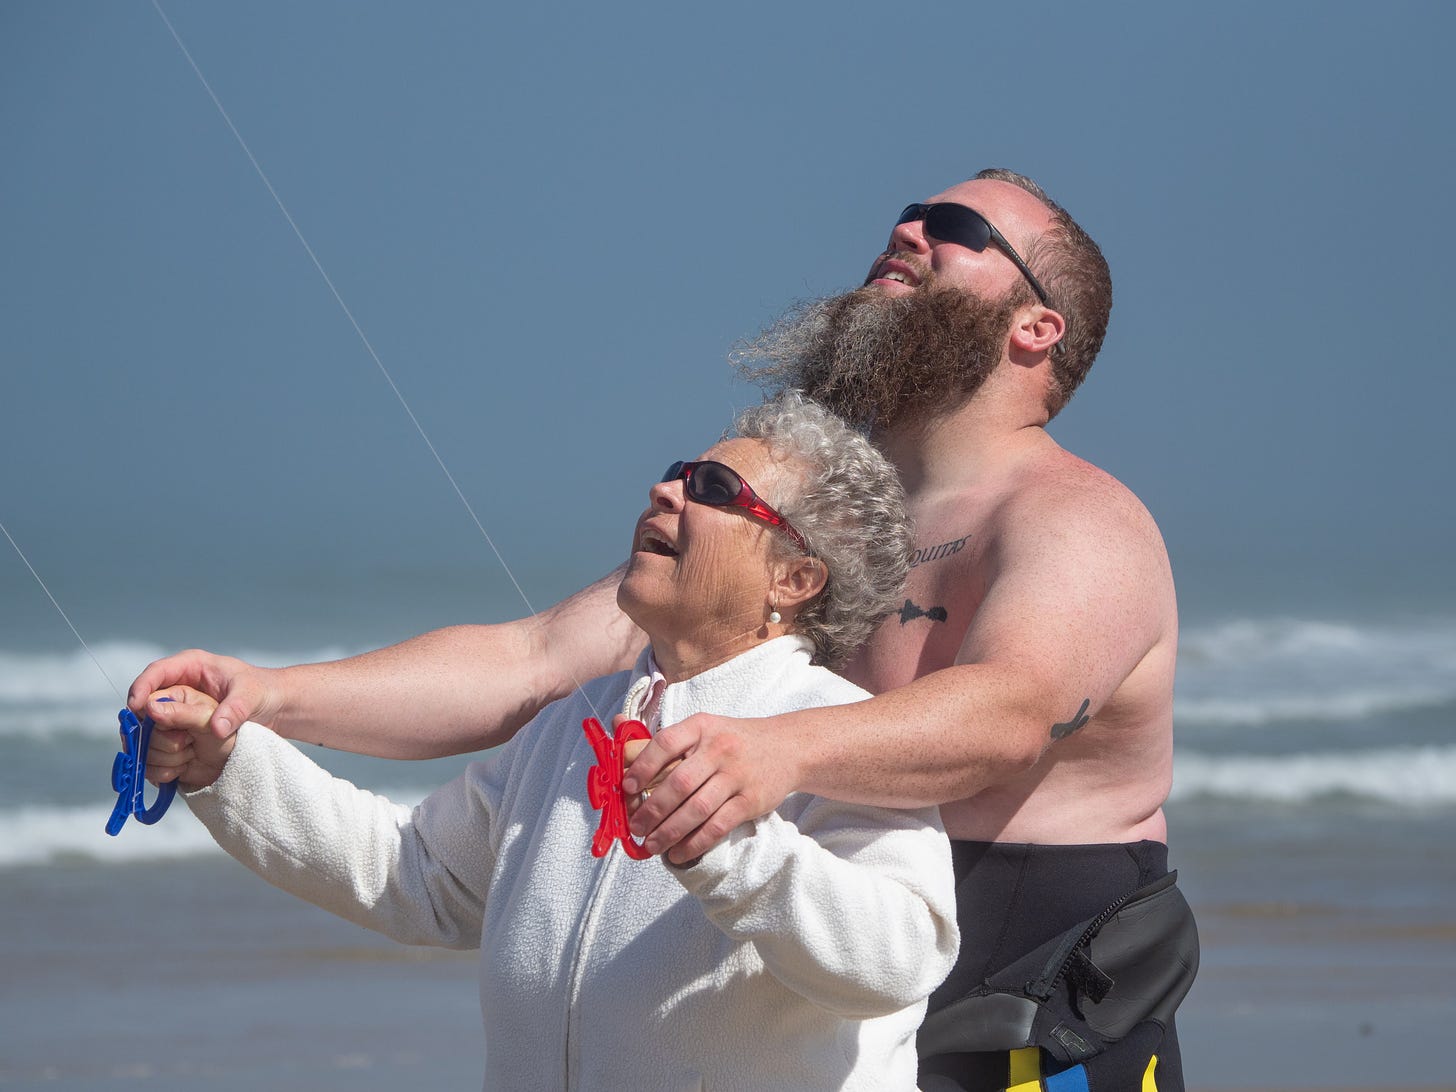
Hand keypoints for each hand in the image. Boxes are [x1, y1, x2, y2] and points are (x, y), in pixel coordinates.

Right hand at [127, 648, 282, 740]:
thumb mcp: (251, 696)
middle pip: (144, 702)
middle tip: (141, 739)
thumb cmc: (262, 691)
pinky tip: (175, 766)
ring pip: (147, 726)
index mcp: (191, 667)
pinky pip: (158, 743)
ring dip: (151, 742)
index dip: (141, 688)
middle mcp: (178, 687)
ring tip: (168, 754)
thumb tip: (216, 728)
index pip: (156, 673)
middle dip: (142, 722)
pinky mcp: (179, 730)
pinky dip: (161, 755)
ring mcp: (176, 710)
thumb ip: (235, 709)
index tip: (136, 707)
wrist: (275, 708)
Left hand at [622, 712, 797, 864]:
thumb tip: (614, 727)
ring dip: (669, 831)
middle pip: (679, 783)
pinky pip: (718, 826)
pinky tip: (678, 852)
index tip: (627, 787)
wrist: (788, 747)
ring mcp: (737, 775)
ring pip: (697, 809)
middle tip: (635, 827)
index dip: (643, 766)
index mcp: (701, 727)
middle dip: (651, 809)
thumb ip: (666, 738)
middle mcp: (719, 749)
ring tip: (651, 844)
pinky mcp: (751, 800)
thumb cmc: (735, 740)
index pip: (666, 743)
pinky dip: (695, 842)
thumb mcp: (705, 728)